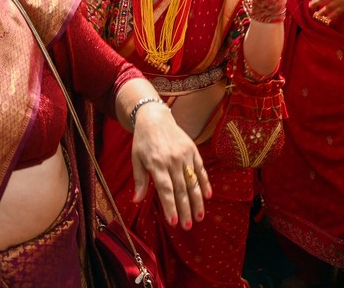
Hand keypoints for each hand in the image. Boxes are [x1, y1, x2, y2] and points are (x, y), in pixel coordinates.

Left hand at [131, 103, 211, 228]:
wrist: (155, 117)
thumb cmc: (143, 141)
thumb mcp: (136, 159)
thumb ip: (139, 180)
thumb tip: (136, 201)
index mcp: (157, 163)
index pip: (165, 189)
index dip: (170, 206)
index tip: (173, 222)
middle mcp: (172, 160)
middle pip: (181, 189)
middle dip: (185, 210)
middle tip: (187, 226)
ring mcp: (184, 155)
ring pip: (193, 182)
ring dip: (197, 201)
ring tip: (199, 217)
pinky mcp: (193, 150)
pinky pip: (200, 169)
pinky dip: (205, 183)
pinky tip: (208, 196)